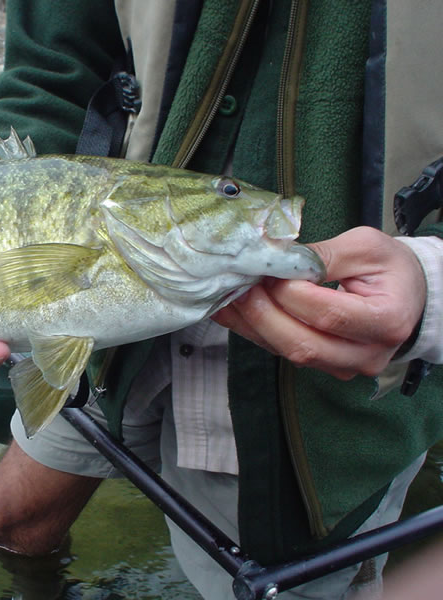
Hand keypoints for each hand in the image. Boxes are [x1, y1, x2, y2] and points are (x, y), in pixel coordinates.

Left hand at [212, 227, 426, 379]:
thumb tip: (279, 260)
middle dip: (263, 313)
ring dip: (251, 323)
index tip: (268, 271)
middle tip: (240, 284)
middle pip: (303, 344)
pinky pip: (280, 351)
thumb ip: (324, 255)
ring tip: (227, 294)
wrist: (406, 296)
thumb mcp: (366, 248)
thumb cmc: (389, 268)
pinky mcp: (321, 365)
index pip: (328, 314)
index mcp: (387, 321)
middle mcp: (366, 354)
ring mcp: (342, 366)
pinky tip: (232, 309)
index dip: (291, 294)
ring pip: (287, 352)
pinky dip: (252, 330)